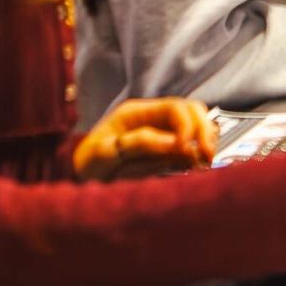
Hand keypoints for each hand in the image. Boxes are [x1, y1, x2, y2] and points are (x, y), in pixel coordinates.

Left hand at [73, 97, 217, 180]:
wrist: (79, 177)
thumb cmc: (89, 162)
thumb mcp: (105, 152)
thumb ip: (140, 143)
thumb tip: (176, 143)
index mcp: (139, 112)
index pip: (175, 107)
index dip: (188, 124)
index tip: (187, 147)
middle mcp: (155, 119)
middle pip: (193, 112)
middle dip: (204, 130)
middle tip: (206, 155)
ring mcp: (163, 134)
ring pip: (198, 127)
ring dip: (205, 142)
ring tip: (203, 163)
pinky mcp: (168, 152)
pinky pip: (193, 147)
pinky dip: (200, 155)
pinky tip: (197, 167)